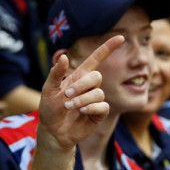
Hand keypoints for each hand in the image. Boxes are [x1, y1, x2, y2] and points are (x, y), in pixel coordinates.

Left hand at [38, 35, 124, 149]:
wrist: (52, 131)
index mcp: (78, 77)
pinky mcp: (98, 114)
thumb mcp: (48, 90)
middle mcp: (88, 87)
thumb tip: (63, 56)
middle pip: (96, 77)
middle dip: (81, 85)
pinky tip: (82, 112)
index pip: (96, 59)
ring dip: (82, 99)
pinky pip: (103, 106)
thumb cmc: (49, 109)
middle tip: (67, 95)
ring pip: (98, 93)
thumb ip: (55, 74)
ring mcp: (94, 100)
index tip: (120, 38)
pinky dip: (92, 108)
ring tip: (69, 106)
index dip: (107, 48)